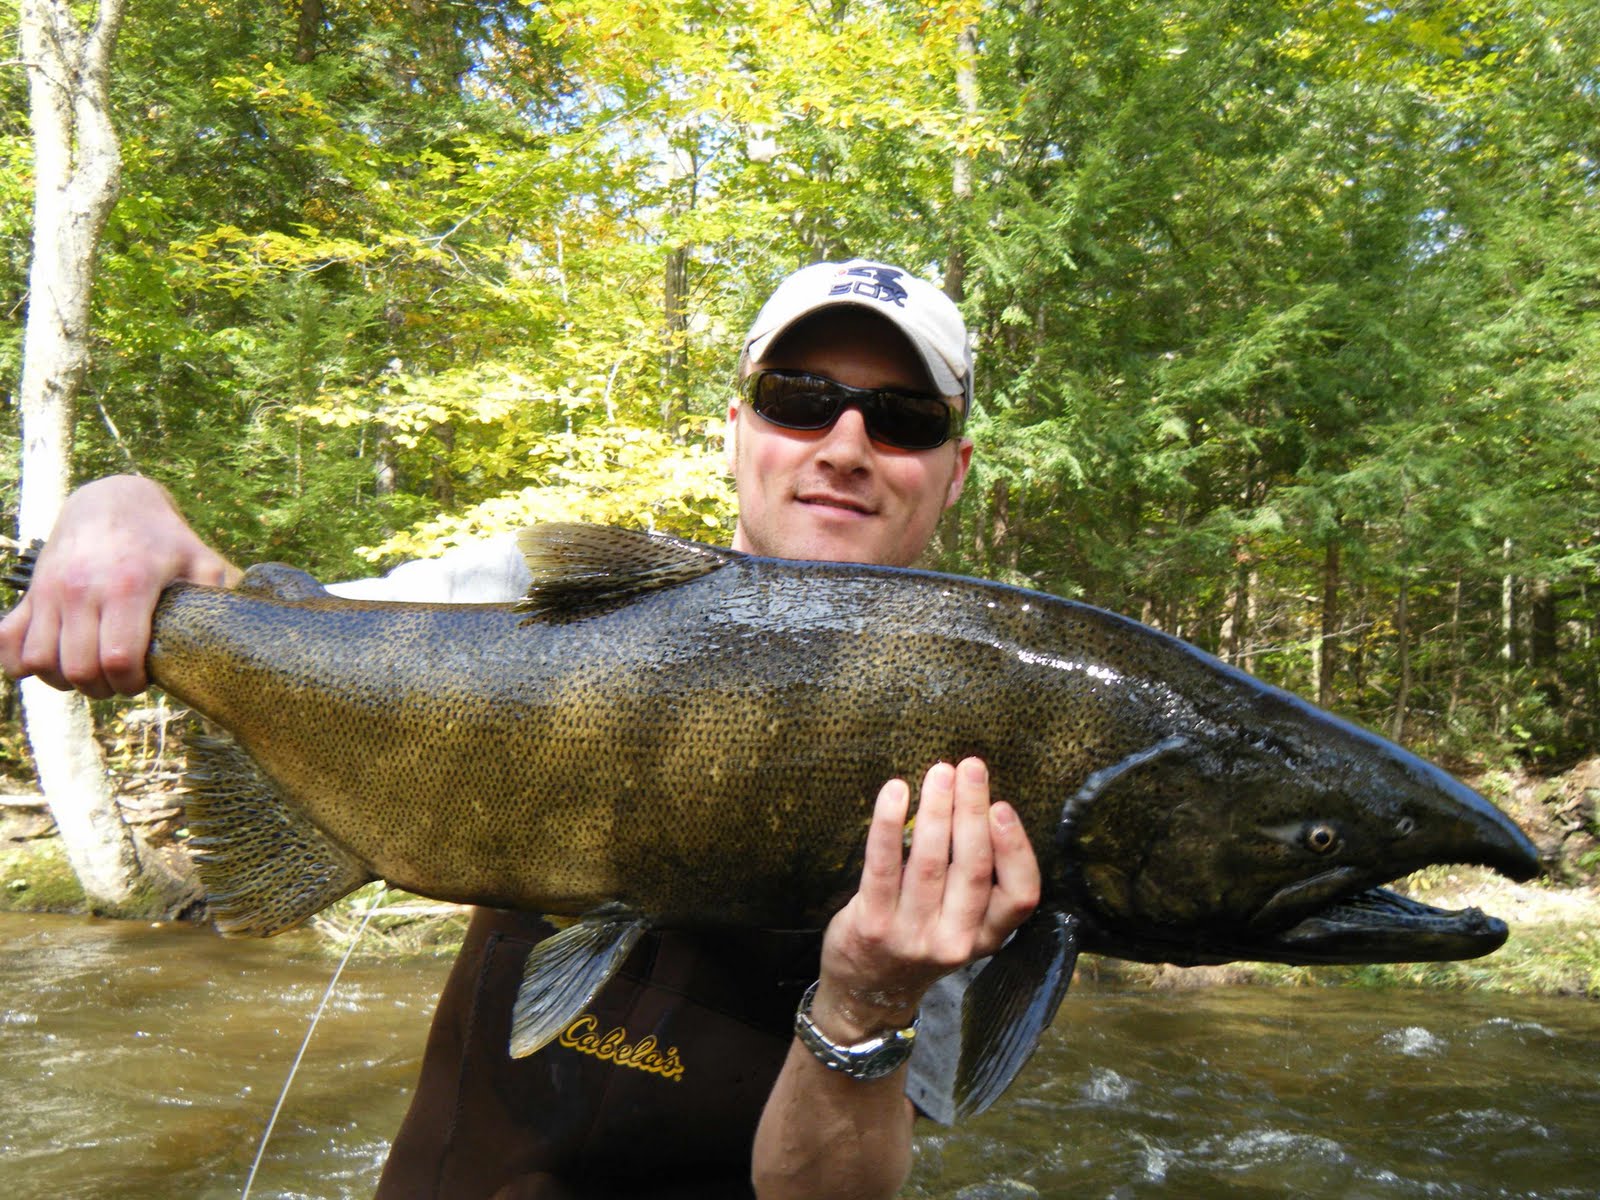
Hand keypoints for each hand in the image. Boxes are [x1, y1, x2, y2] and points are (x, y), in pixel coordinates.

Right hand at [0, 475, 237, 696]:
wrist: (110, 501)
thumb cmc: (163, 538)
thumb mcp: (201, 560)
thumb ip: (219, 595)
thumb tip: (242, 632)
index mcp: (129, 586)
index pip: (117, 659)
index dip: (131, 682)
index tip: (143, 678)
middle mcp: (83, 590)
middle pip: (79, 669)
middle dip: (102, 688)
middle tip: (119, 680)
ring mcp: (50, 592)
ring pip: (40, 662)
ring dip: (64, 680)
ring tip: (90, 671)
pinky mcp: (30, 593)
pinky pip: (5, 642)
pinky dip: (20, 662)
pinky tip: (50, 660)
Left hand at [811, 757, 1040, 1041]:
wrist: (865, 993)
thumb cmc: (918, 942)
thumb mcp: (960, 927)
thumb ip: (974, 883)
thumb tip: (979, 804)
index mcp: (985, 937)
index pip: (1020, 896)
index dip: (1016, 850)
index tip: (1003, 807)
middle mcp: (955, 941)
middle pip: (973, 868)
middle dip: (972, 810)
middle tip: (971, 767)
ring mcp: (912, 935)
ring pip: (930, 861)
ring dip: (936, 809)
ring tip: (939, 772)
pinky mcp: (872, 925)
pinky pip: (882, 865)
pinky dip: (889, 824)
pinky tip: (894, 792)